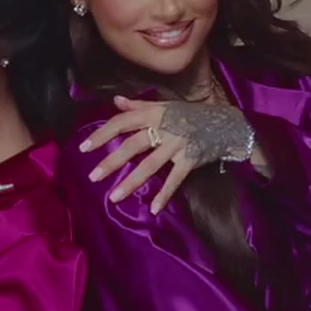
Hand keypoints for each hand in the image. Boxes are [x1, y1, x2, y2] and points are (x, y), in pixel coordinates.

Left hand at [79, 97, 196, 213]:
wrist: (226, 122)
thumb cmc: (191, 114)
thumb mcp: (165, 105)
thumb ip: (138, 105)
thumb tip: (115, 101)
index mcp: (154, 113)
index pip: (122, 122)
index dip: (102, 134)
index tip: (84, 148)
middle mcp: (163, 127)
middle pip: (132, 145)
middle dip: (111, 161)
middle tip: (93, 177)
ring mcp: (177, 144)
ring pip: (149, 164)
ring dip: (131, 181)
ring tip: (114, 197)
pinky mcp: (191, 158)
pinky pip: (175, 179)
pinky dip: (165, 194)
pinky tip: (154, 209)